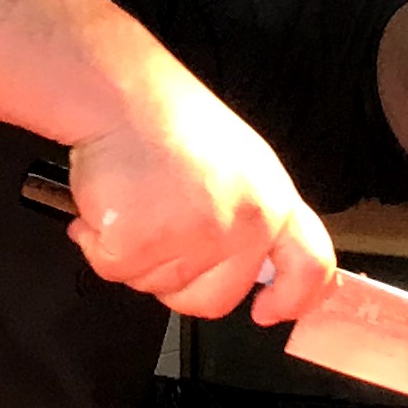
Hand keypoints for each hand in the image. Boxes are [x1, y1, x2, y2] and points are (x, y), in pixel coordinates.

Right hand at [62, 80, 338, 325]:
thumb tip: (255, 272)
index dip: (293, 299)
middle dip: (179, 282)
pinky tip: (107, 203)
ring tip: (136, 200)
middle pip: (216, 300)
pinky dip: (98, 244)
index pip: (310, 267)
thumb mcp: (243, 168)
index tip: (268, 312)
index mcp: (273, 203)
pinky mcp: (139, 243)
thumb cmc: (172, 125)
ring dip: (136, 255)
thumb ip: (254, 220)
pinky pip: (114, 270)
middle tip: (160, 233)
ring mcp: (193, 237)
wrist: (123, 96)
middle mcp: (243, 225)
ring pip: (157, 287)